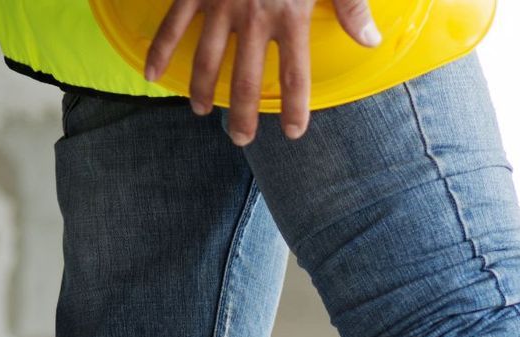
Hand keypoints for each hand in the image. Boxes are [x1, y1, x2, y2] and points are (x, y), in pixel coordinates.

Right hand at [145, 0, 381, 143]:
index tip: (292, 132)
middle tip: (241, 140)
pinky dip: (158, 48)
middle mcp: (253, 17)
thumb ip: (351, 6)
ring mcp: (219, 3)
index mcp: (289, 16)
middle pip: (247, 79)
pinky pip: (173, 24)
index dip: (295, 108)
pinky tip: (150, 74)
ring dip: (202, 90)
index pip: (295, 75)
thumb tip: (370, 42)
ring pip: (207, 59)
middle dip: (243, 113)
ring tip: (201, 113)